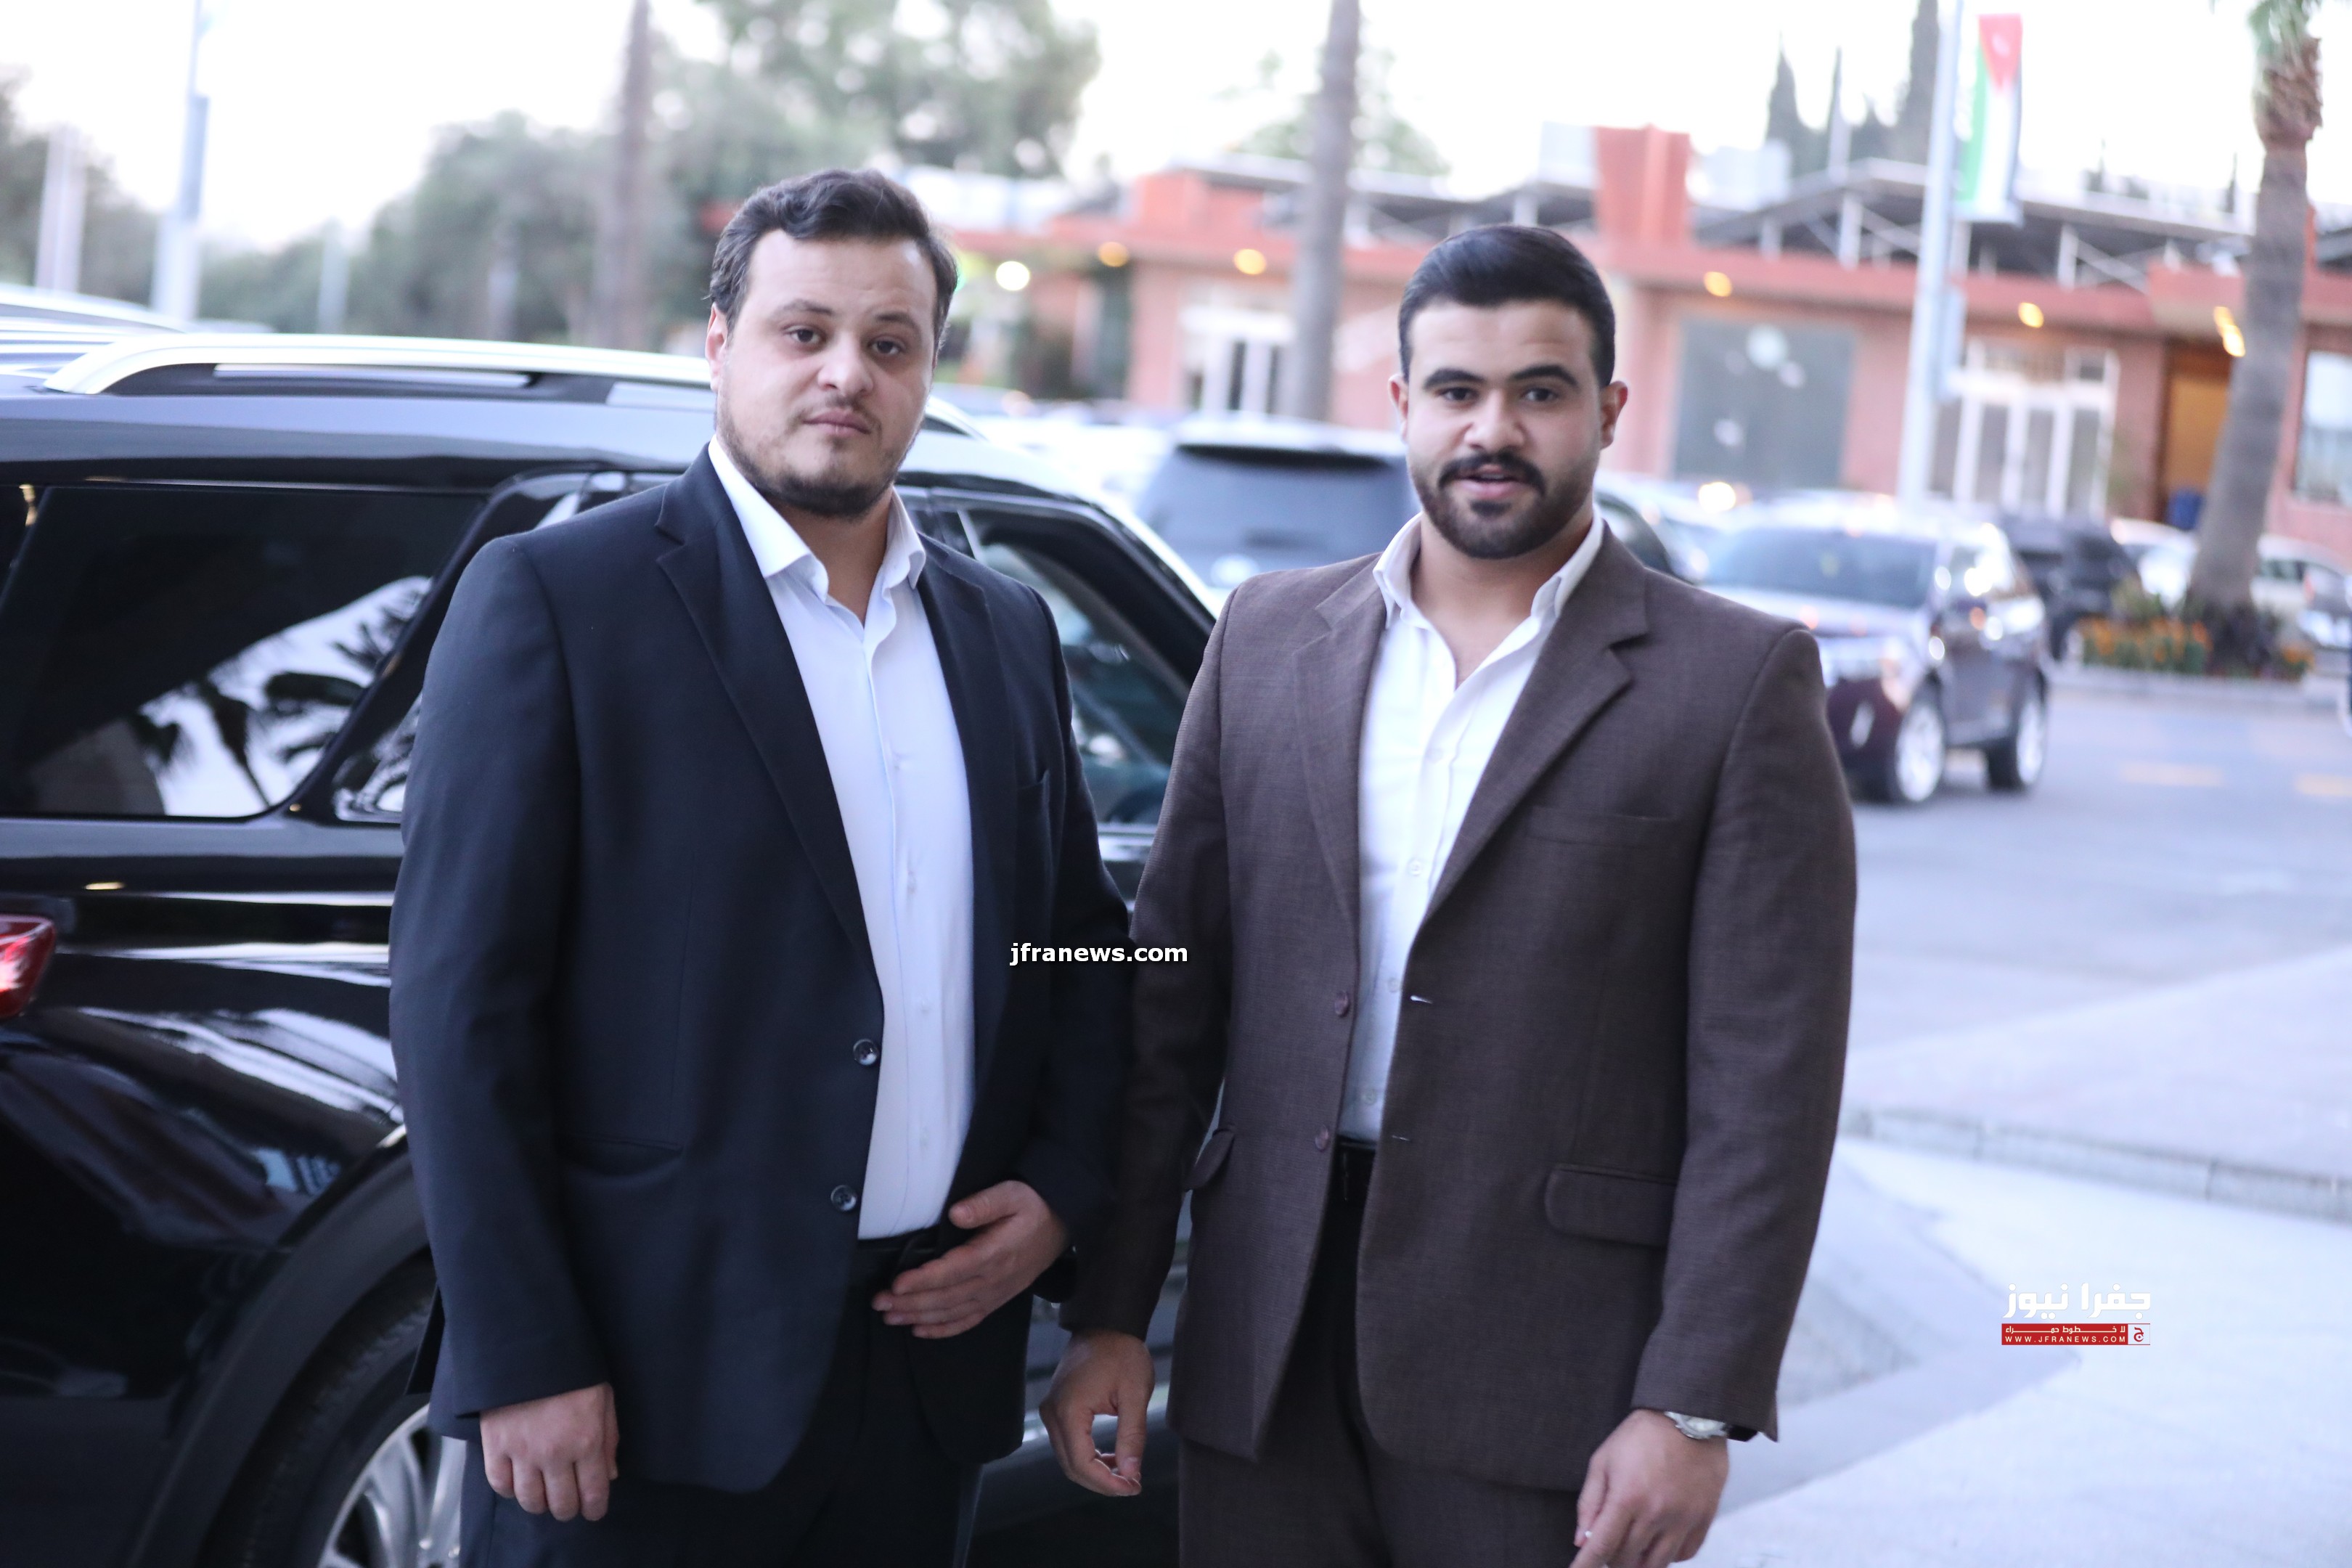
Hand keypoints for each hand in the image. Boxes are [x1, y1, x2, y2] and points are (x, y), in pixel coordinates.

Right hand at [480, 1382, 619, 1521]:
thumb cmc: (572, 1368)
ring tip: (545, 1496)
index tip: (594, 1511)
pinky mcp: (495, 1447)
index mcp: (587, 1441)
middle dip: (569, 1509)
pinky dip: (510, 1490)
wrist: (529, 1347)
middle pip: (562, 1504)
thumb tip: (610, 1474)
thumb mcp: (604, 1398)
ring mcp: (522, 1453)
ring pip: (531, 1501)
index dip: (595, 1509)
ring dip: (540, 1504)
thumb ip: (609, 1439)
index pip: (594, 1494)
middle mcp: (555, 1454)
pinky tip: (519, 1483)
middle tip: (569, 1503)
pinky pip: (501, 1485)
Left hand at [875, 1180, 1067, 1338]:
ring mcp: (997, 1292)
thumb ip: (984, 1203)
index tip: (896, 1284)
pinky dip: (943, 1329)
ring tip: (889, 1317)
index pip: (952, 1272)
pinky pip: (969, 1319)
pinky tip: (920, 1330)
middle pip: (946, 1297)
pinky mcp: (998, 1298)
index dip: (923, 1280)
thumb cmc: (1033, 1205)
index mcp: (995, 1254)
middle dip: (910, 1302)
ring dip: (919, 1316)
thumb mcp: (1012, 1194)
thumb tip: (955, 1213)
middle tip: (879, 1303)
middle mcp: (994, 1279)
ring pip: (953, 1312)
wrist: (1063, 1221)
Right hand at [1041, 1328, 1153, 1495]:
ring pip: (1067, 1458)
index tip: (1133, 1486)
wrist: (1106, 1322)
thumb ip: (1132, 1436)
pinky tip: (1111, 1457)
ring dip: (1095, 1471)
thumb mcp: (1135, 1394)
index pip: (1082, 1464)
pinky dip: (1087, 1456)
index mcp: (1069, 1411)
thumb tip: (1131, 1473)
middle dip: (1102, 1482)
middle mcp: (1052, 1413)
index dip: (1108, 1483)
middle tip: (1132, 1484)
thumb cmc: (1122, 1353)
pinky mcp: (1056, 1407)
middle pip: (1071, 1466)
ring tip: (1125, 1472)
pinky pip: (1067, 1443)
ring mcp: (1051, 1410)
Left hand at [1569, 1408, 1727, 1567]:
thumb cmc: (1642, 1435)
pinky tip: (1658, 1543)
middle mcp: (1656, 1513)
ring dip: (1639, 1563)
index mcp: (1627, 1497)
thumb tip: (1582, 1539)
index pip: (1602, 1546)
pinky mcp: (1703, 1519)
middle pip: (1628, 1559)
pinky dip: (1669, 1556)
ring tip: (1631, 1551)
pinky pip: (1685, 1554)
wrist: (1688, 1417)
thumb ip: (1590, 1502)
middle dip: (1611, 1561)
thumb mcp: (1603, 1460)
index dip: (1586, 1566)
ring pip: (1657, 1564)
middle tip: (1607, 1549)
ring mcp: (1683, 1519)